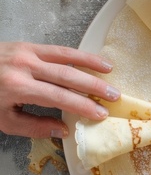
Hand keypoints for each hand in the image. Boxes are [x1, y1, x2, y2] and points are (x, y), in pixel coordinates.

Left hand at [0, 42, 120, 138]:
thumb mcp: (2, 120)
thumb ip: (33, 126)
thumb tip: (63, 129)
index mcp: (17, 87)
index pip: (58, 97)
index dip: (82, 106)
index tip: (101, 114)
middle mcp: (24, 66)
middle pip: (67, 76)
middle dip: (93, 87)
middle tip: (114, 96)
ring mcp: (26, 52)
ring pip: (66, 57)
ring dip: (91, 64)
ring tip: (110, 72)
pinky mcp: (27, 44)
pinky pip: (58, 49)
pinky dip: (78, 54)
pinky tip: (92, 59)